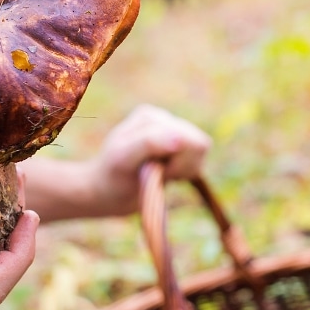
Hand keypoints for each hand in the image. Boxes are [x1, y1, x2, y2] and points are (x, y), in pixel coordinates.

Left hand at [82, 104, 211, 215]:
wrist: (107, 192)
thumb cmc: (112, 176)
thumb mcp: (123, 158)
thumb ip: (149, 143)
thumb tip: (179, 138)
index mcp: (150, 117)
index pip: (186, 138)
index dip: (176, 162)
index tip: (152, 173)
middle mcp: (164, 120)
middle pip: (199, 143)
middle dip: (182, 166)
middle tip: (157, 175)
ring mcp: (173, 132)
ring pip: (202, 151)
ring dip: (184, 170)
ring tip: (160, 175)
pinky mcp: (179, 148)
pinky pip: (199, 160)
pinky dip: (186, 173)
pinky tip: (167, 175)